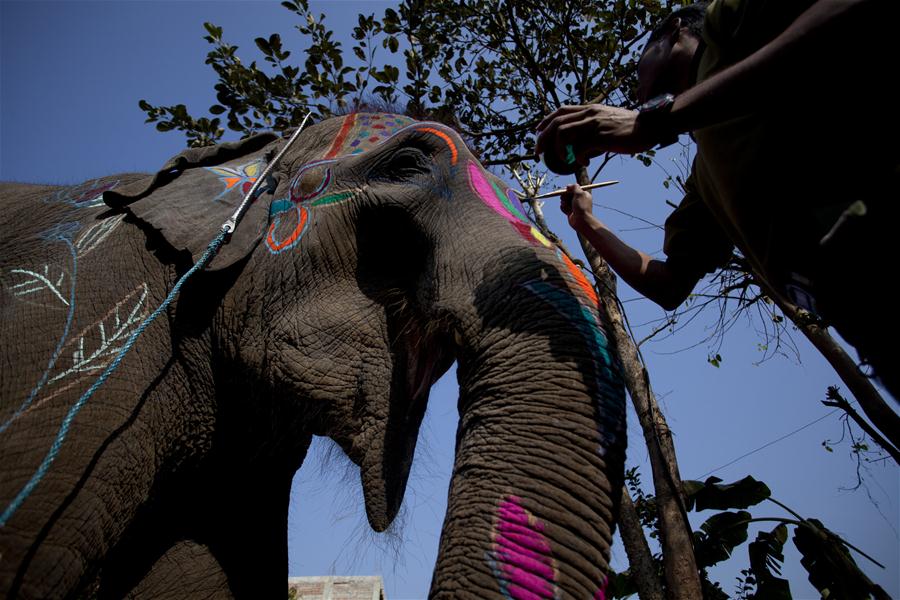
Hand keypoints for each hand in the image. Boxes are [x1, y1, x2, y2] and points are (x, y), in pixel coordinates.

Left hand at [534, 104, 656, 163]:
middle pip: (555, 123)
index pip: (560, 111)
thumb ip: (593, 125)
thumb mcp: (608, 118)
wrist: (650, 125)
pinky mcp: (601, 136)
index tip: (537, 133)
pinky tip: (586, 162)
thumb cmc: (630, 127)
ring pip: (562, 134)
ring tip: (564, 159)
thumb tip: (580, 143)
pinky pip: (579, 149)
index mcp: (589, 108)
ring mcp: (594, 124)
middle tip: (539, 154)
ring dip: (558, 149)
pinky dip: (578, 158)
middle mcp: (589, 113)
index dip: (545, 122)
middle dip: (542, 139)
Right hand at [559, 184, 594, 230]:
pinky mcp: (570, 212)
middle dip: (564, 196)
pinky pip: (564, 207)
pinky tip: (566, 211)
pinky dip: (563, 208)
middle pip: (568, 194)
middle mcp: (579, 200)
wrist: (581, 220)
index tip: (565, 190)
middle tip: (563, 198)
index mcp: (583, 195)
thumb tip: (569, 186)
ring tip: (566, 205)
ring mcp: (574, 206)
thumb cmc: (582, 207)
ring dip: (564, 202)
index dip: (568, 189)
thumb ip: (575, 187)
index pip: (574, 189)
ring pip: (565, 201)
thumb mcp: (579, 194)